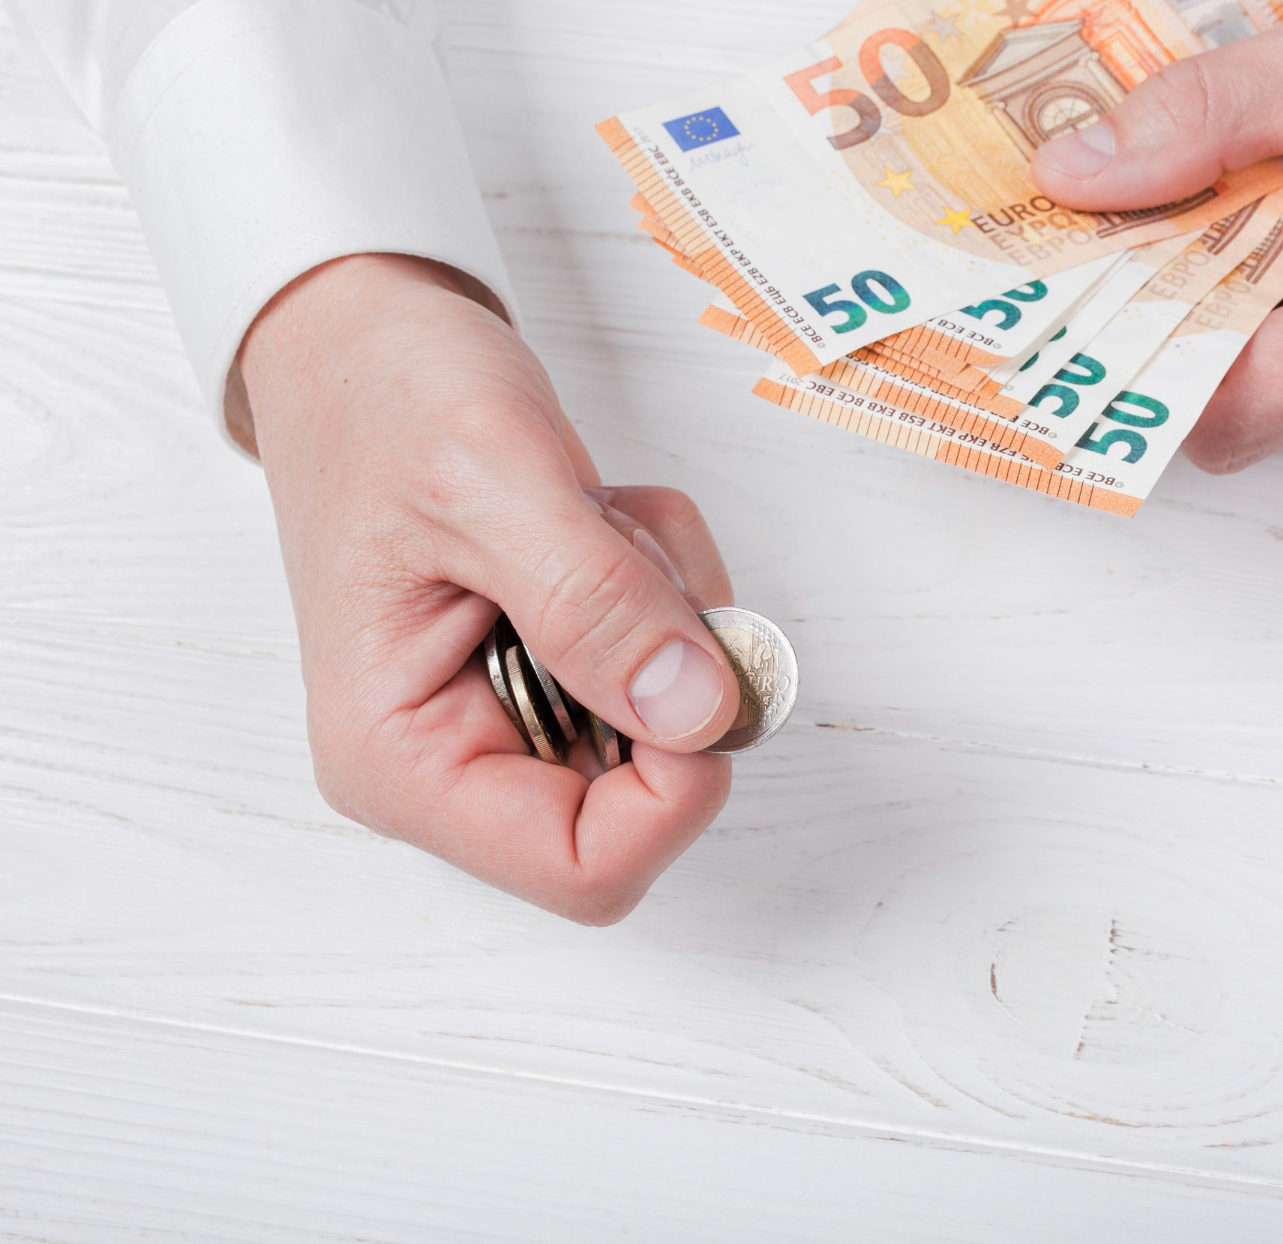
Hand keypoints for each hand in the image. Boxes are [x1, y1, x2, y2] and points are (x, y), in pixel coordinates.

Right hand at [240, 254, 740, 922]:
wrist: (363, 339)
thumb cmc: (383, 399)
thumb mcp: (490, 481)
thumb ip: (594, 604)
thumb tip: (698, 715)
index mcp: (402, 761)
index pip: (586, 869)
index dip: (675, 787)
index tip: (695, 664)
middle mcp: (455, 763)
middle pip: (647, 796)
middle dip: (669, 659)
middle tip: (619, 545)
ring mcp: (510, 717)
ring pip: (675, 718)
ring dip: (668, 602)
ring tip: (591, 513)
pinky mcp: (554, 670)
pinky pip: (671, 658)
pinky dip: (665, 580)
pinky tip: (596, 517)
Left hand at [1030, 0, 1282, 472]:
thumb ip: (1204, 115)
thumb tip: (1074, 176)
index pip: (1232, 416)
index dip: (1143, 371)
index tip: (1086, 305)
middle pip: (1239, 405)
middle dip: (1173, 320)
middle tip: (1134, 237)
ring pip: (1272, 388)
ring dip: (1226, 309)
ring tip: (1229, 216)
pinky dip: (1275, 307)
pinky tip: (1281, 234)